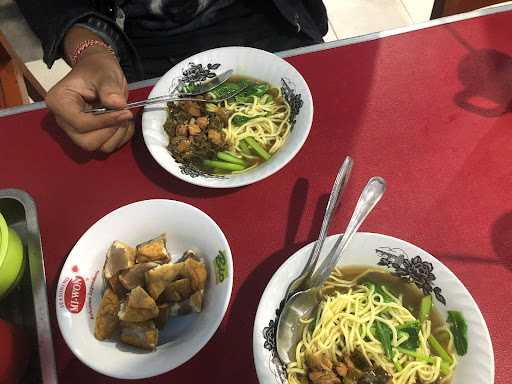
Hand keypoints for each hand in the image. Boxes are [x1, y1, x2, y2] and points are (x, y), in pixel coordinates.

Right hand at [46, 30, 133, 152]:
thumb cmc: (98, 70)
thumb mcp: (105, 74)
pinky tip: (122, 122)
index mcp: (59, 102)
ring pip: (97, 147)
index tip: (124, 112)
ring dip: (116, 134)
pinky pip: (106, 146)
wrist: (99, 73)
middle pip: (87, 141)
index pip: (80, 124)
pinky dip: (120, 137)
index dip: (105, 122)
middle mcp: (64, 120)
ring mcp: (76, 130)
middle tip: (124, 114)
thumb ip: (109, 88)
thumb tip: (117, 104)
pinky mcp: (88, 135)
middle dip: (110, 130)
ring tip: (124, 116)